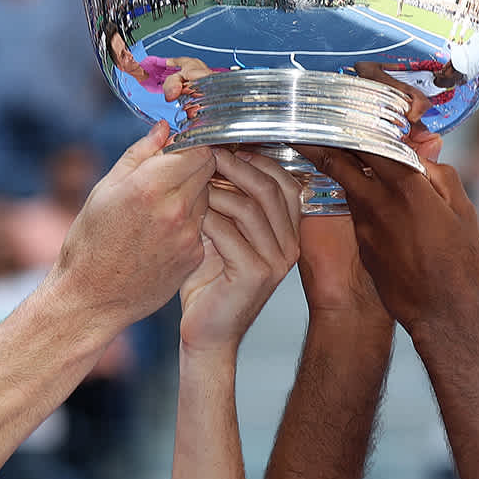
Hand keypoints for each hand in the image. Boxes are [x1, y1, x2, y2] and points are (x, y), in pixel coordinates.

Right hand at [52, 121, 214, 329]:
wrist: (92, 298)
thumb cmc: (90, 244)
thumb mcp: (105, 190)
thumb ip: (140, 155)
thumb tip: (163, 130)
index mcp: (149, 187)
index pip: (199, 148)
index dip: (192, 143)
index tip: (181, 146)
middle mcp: (174, 210)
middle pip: (209, 169)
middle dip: (195, 165)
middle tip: (174, 171)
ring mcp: (188, 235)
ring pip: (209, 196)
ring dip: (194, 193)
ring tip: (164, 205)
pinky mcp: (194, 255)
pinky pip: (203, 225)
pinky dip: (191, 221)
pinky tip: (165, 231)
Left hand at [178, 150, 301, 354]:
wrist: (208, 333)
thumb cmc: (211, 284)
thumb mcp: (225, 236)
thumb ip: (230, 203)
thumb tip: (216, 158)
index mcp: (288, 233)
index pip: (286, 182)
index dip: (257, 159)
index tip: (225, 145)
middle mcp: (290, 246)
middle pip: (270, 188)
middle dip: (235, 165)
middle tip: (204, 155)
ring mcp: (276, 261)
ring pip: (249, 206)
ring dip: (216, 189)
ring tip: (191, 183)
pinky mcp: (255, 274)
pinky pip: (229, 232)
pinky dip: (206, 217)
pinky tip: (189, 214)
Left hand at [297, 134, 478, 338]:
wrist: (441, 315)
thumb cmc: (460, 265)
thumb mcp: (462, 212)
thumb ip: (440, 175)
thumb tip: (426, 152)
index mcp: (407, 187)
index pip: (371, 142)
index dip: (358, 122)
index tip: (344, 109)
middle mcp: (379, 203)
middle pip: (343, 160)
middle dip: (327, 141)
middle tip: (312, 126)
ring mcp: (366, 226)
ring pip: (347, 185)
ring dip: (343, 169)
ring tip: (338, 152)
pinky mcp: (363, 245)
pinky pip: (355, 211)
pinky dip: (355, 197)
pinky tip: (363, 194)